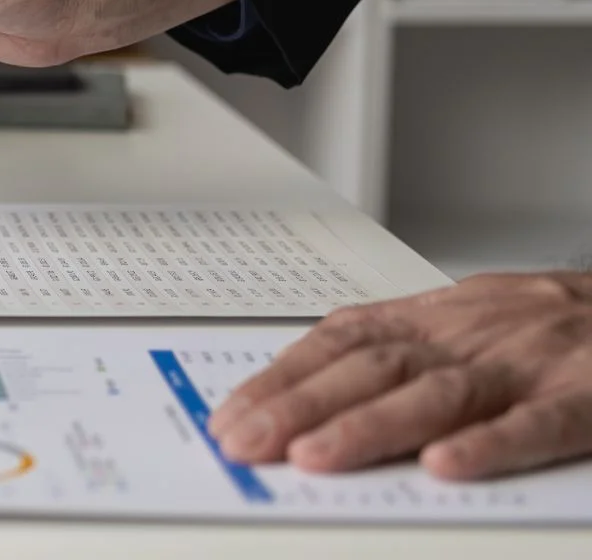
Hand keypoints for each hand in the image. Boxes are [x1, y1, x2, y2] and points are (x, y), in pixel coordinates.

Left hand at [208, 272, 591, 479]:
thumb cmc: (554, 325)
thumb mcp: (467, 320)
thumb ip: (399, 351)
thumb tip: (306, 390)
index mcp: (436, 320)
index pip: (340, 342)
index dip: (281, 377)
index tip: (229, 415)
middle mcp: (470, 338)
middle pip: (371, 368)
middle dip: (298, 406)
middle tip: (244, 443)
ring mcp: (527, 366)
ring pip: (438, 394)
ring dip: (369, 426)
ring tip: (313, 457)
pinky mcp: (589, 397)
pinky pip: (536, 423)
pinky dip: (489, 444)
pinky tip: (446, 465)